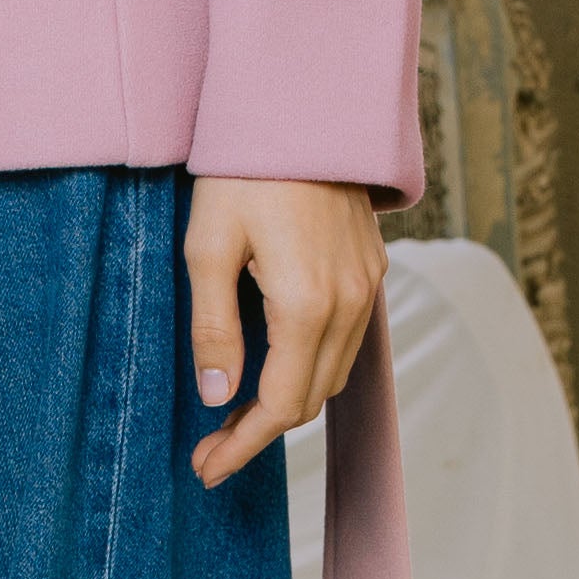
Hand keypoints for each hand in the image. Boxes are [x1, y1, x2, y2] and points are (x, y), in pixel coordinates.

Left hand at [185, 175, 386, 490]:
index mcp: (305, 305)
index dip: (241, 446)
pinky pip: (348, 340)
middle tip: (210, 450)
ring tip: (236, 415)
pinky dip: (312, 367)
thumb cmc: (244, 171)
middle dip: (259, 434)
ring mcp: (367, 287)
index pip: (278, 405)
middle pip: (309, 399)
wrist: (303, 108)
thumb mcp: (207, 247)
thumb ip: (214, 329)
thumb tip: (217, 397)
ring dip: (288, 402)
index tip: (206, 469)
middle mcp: (348, 304)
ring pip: (333, 374)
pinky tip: (276, 365)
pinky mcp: (373, 269)